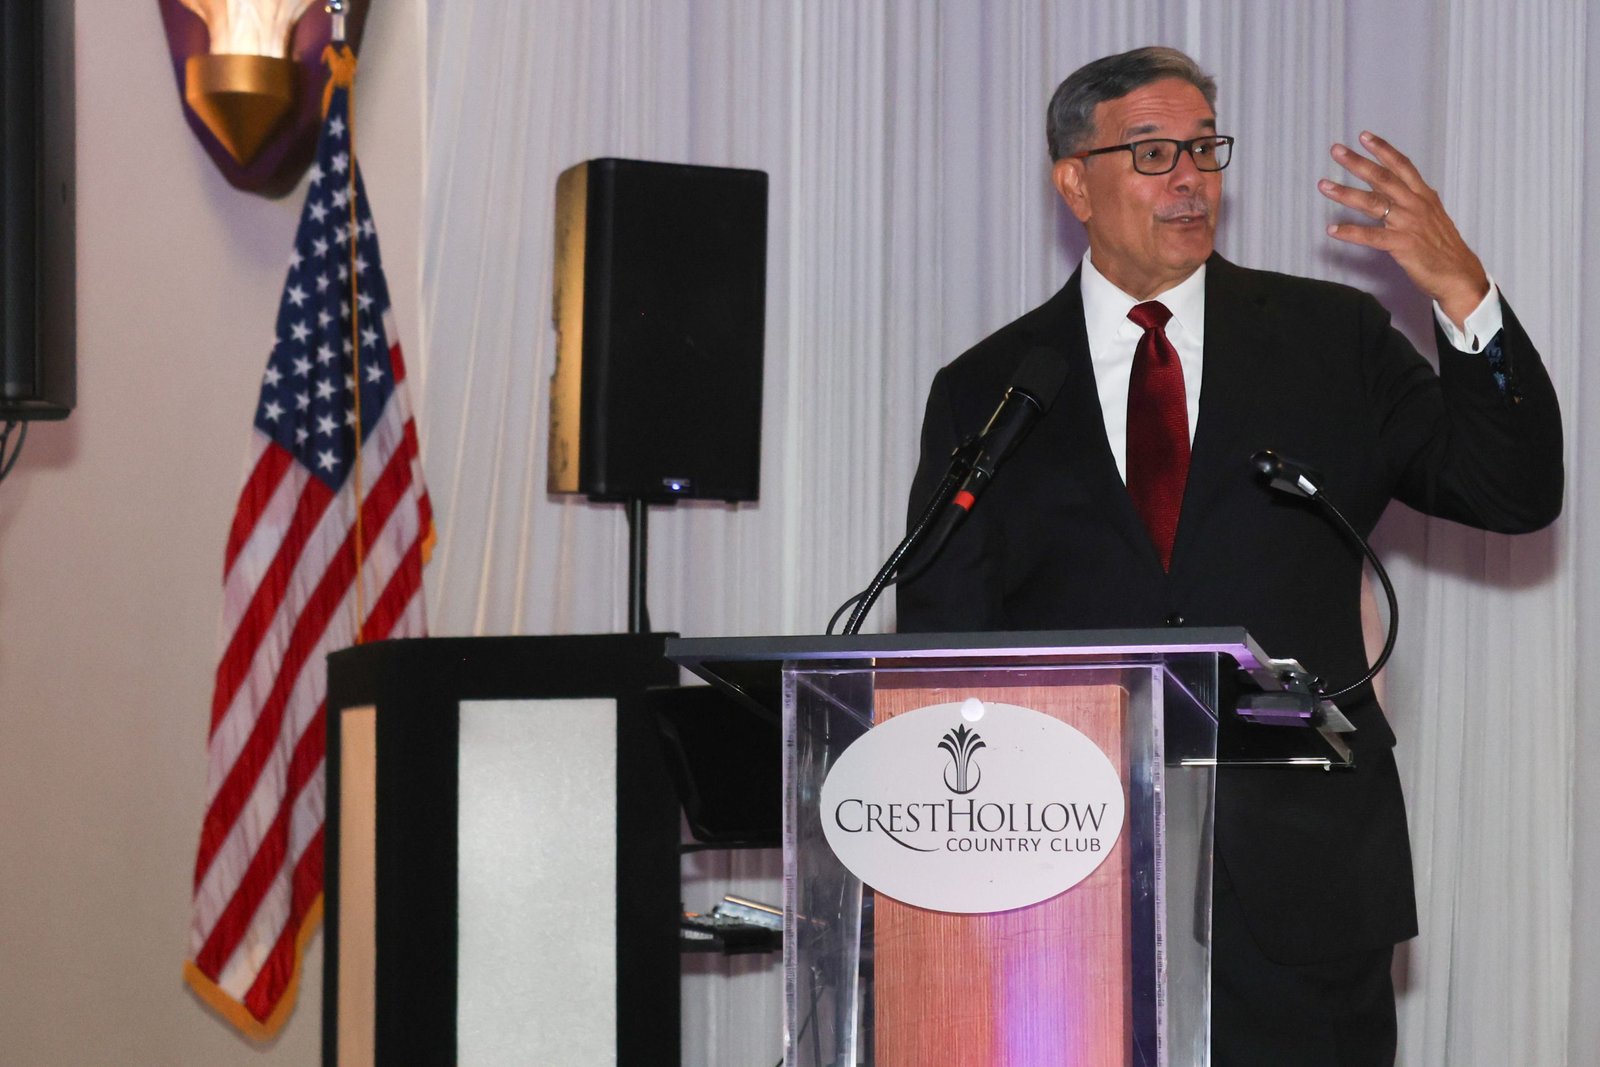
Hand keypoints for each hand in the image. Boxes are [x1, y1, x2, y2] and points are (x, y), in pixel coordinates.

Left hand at [1319, 131, 1489, 328]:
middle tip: (1336, 149)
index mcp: (1424, 196)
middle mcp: (1416, 205)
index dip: (1383, 149)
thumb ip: (1415, 200)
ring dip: (1346, 193)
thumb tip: (1402, 187)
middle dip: (1358, 162)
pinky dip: (1350, 233)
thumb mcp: (1433, 215)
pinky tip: (1332, 230)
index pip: (1402, 165)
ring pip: (1373, 203)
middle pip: (1383, 178)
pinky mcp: (1402, 245)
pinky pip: (1371, 237)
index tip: (1364, 136)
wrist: (1459, 274)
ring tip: (1324, 185)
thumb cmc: (1442, 247)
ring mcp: (1409, 224)